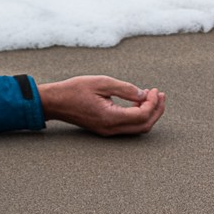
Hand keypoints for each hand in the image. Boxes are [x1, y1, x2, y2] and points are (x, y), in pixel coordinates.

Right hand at [37, 76, 164, 135]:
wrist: (53, 102)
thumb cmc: (73, 90)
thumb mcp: (100, 82)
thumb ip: (125, 88)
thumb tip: (143, 95)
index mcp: (110, 117)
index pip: (142, 115)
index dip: (153, 103)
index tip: (154, 90)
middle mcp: (111, 128)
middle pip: (144, 126)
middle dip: (156, 110)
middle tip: (160, 95)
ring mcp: (108, 131)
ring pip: (138, 128)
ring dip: (148, 114)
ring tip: (151, 98)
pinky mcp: (105, 128)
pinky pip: (128, 126)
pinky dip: (138, 116)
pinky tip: (137, 103)